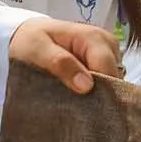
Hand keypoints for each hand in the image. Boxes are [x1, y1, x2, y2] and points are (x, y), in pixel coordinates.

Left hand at [7, 18, 121, 94]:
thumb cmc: (31, 40)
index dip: (98, 91)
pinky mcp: (104, 64)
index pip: (108, 70)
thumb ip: (61, 63)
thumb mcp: (38, 49)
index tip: (82, 107)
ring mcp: (108, 55)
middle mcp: (108, 44)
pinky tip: (78, 96)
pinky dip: (94, 92)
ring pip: (112, 83)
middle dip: (98, 95)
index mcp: (94, 37)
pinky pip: (107, 83)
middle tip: (74, 105)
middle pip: (114, 78)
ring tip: (74, 100)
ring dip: (96, 95)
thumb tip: (87, 86)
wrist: (27, 34)